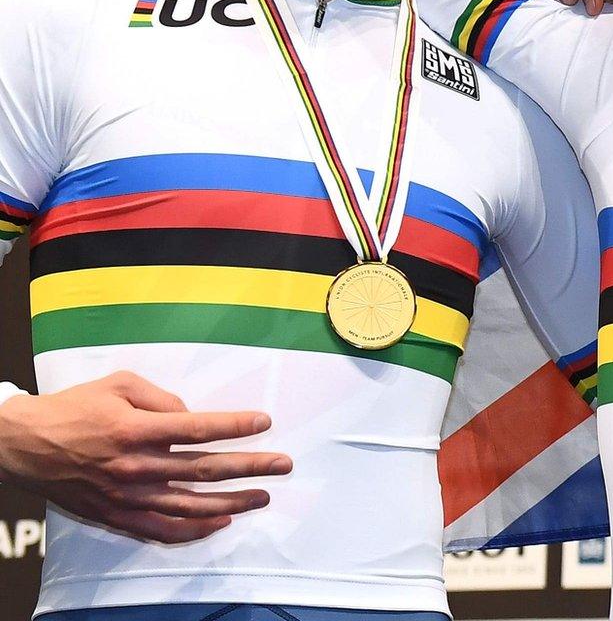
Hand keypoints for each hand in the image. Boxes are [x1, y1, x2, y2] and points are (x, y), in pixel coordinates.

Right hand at [0, 372, 290, 543]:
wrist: (22, 445)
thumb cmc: (73, 409)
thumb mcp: (118, 385)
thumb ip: (162, 398)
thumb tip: (194, 415)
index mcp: (134, 430)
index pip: (198, 428)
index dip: (235, 426)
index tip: (265, 422)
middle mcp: (134, 466)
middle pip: (204, 469)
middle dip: (251, 467)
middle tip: (283, 464)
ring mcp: (126, 496)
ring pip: (190, 505)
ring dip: (233, 502)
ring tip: (263, 495)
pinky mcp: (116, 515)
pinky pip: (162, 529)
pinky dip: (195, 529)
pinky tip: (221, 521)